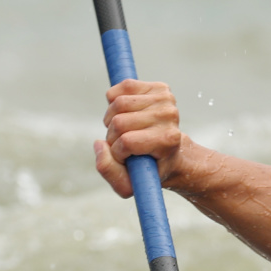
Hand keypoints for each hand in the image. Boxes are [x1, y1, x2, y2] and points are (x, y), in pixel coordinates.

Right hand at [94, 78, 185, 197]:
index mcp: (168, 140)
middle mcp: (170, 116)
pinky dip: (114, 100)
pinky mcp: (160, 87)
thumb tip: (98, 143)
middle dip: (112, 135)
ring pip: (117, 103)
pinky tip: (125, 112)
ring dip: (112, 118)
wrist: (171, 153)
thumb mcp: (129, 183)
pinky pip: (122, 87)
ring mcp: (167, 100)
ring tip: (124, 128)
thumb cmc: (149, 168)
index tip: (126, 157)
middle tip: (124, 142)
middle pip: (118, 122)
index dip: (117, 152)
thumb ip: (108, 170)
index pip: (126, 141)